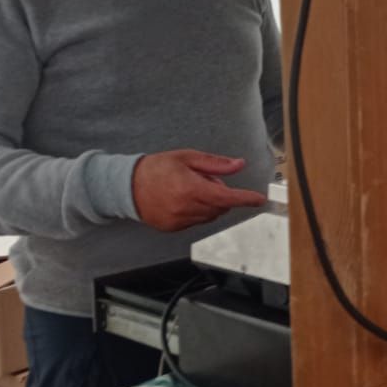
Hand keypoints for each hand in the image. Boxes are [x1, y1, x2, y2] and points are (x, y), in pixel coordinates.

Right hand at [131, 151, 266, 231]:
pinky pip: (197, 222)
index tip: (259, 199)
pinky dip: (199, 212)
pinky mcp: (173, 228)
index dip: (245, 199)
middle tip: (205, 180)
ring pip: (210, 216)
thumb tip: (239, 164)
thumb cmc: (157, 168)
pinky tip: (183, 200)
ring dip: (210, 204)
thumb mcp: (187, 157)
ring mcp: (178, 220)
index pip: (226, 198)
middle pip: (220, 207)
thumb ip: (215, 164)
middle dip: (221, 194)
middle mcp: (185, 208)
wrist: (127, 186)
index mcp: (190, 188)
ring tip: (191, 189)